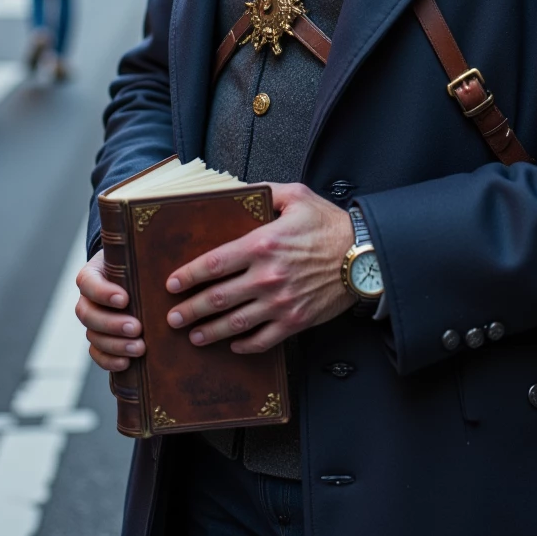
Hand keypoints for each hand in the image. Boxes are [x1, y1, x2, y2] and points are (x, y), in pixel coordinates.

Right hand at [75, 249, 144, 371]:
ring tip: (139, 347)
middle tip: (136, 328)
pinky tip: (126, 362)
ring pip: (92, 335)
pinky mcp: (100, 339)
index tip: (125, 299)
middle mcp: (88, 299)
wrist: (137, 278)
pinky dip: (109, 360)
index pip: (88, 283)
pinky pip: (96, 353)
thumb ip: (145, 257)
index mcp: (93, 275)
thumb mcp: (138, 256)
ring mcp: (93, 320)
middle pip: (87, 314)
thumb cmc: (138, 264)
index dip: (103, 293)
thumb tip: (171, 258)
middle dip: (112, 323)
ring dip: (115, 344)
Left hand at [164, 182, 355, 353]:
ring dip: (210, 332)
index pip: (214, 263)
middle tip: (172, 317)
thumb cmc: (330, 224)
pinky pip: (263, 339)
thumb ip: (266, 192)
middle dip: (190, 310)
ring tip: (194, 336)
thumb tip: (240, 190)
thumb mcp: (297, 196)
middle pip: (217, 298)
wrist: (365, 256)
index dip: (188, 275)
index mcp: (262, 243)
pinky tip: (233, 345)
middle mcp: (267, 276)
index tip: (172, 284)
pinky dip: (245, 345)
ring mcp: (281, 302)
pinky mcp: (296, 320)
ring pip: (235, 323)